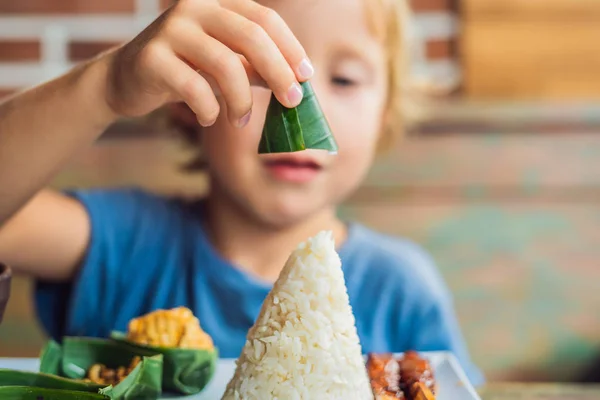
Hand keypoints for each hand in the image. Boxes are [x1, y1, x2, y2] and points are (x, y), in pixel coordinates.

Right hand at [103, 0, 312, 126]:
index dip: (290, 48)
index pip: (264, 18)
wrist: (125, 79)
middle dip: (278, 72)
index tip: (306, 77)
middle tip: (291, 102)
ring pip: (225, 64)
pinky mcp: (152, 57)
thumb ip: (255, 68)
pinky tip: (209, 118)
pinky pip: (195, 88)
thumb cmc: (184, 71)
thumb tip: (296, 84)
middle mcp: (194, 7)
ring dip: (242, 100)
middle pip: (251, 36)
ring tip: (241, 121)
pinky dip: (209, 110)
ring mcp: (171, 29)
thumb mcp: (224, 65)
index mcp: (216, 3)